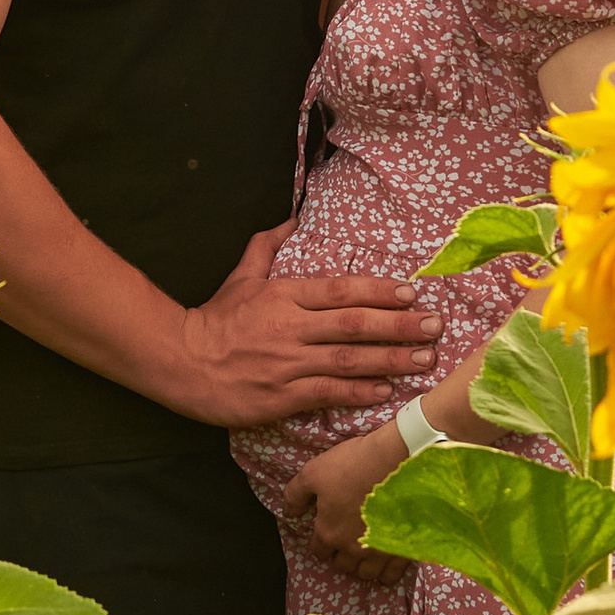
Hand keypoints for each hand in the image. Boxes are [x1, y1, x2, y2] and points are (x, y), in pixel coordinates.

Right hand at [170, 225, 442, 426]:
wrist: (179, 361)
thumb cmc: (215, 319)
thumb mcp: (241, 277)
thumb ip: (267, 246)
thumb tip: (292, 218)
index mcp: (284, 295)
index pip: (340, 290)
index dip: (378, 291)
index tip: (411, 293)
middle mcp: (290, 327)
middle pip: (354, 324)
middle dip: (399, 325)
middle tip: (435, 326)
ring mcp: (287, 364)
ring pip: (348, 360)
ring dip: (390, 359)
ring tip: (424, 359)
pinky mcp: (281, 396)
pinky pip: (328, 393)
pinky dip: (359, 391)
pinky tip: (386, 389)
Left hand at [283, 423, 413, 584]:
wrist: (397, 459)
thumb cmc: (353, 465)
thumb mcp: (313, 472)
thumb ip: (295, 495)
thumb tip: (290, 512)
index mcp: (330, 533)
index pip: (319, 551)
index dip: (320, 543)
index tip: (326, 533)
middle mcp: (353, 548)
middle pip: (342, 565)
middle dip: (340, 555)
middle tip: (345, 540)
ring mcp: (378, 551)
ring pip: (366, 573)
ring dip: (362, 565)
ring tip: (364, 552)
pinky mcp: (401, 549)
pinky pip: (392, 575)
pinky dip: (386, 573)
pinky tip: (385, 563)